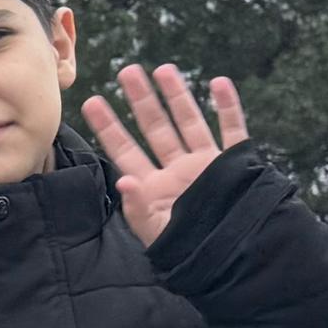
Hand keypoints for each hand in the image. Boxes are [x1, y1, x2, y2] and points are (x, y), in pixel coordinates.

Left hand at [79, 63, 247, 249]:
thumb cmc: (190, 252)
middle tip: (127, 71)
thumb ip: (138, 207)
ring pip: (190, 122)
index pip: (125, 150)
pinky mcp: (235, 165)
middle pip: (156, 128)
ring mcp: (206, 165)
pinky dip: (228, 108)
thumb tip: (124, 181)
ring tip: (164, 69)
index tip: (92, 101)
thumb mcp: (156, 234)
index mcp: (153, 186)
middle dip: (141, 100)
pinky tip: (219, 83)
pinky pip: (233, 131)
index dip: (109, 127)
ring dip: (177, 96)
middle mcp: (177, 170)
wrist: (234, 258)